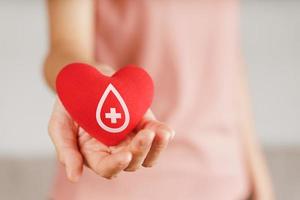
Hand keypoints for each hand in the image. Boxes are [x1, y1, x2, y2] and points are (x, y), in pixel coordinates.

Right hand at [48, 99, 174, 180]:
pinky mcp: (143, 123)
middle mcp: (115, 149)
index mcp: (94, 154)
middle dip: (140, 151)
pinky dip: (163, 134)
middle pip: (133, 163)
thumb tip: (74, 177)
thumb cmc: (70, 103)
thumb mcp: (59, 124)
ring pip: (148, 154)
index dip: (117, 165)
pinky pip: (156, 134)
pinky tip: (166, 131)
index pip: (107, 168)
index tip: (126, 154)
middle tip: (145, 134)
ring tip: (160, 133)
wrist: (86, 79)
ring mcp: (131, 137)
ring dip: (156, 147)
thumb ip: (66, 150)